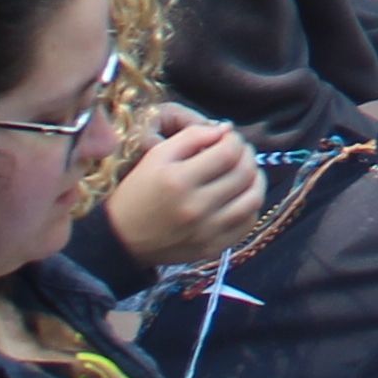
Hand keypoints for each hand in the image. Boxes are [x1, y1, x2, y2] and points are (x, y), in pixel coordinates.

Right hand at [100, 110, 267, 266]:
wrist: (121, 239)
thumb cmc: (137, 192)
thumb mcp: (155, 156)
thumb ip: (191, 136)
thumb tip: (226, 129)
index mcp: (179, 181)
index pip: (229, 152)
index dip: (235, 140)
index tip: (228, 138)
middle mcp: (196, 207)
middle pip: (244, 174)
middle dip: (247, 156)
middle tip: (239, 152)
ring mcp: (207, 231)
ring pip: (254, 199)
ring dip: (256, 180)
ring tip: (245, 172)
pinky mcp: (212, 249)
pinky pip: (247, 224)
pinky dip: (251, 206)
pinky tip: (240, 197)